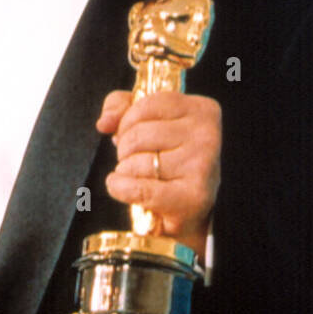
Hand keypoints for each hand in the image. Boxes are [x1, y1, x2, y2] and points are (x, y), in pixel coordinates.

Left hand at [95, 90, 220, 260]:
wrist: (188, 208)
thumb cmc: (169, 159)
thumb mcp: (147, 121)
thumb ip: (122, 107)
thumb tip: (105, 122)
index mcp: (202, 110)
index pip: (147, 105)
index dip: (127, 122)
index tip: (132, 135)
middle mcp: (207, 135)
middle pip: (139, 134)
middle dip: (125, 149)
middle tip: (135, 159)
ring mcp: (203, 166)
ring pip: (137, 162)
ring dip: (126, 171)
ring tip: (139, 176)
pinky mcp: (194, 197)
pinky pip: (139, 188)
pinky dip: (121, 188)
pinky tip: (120, 187)